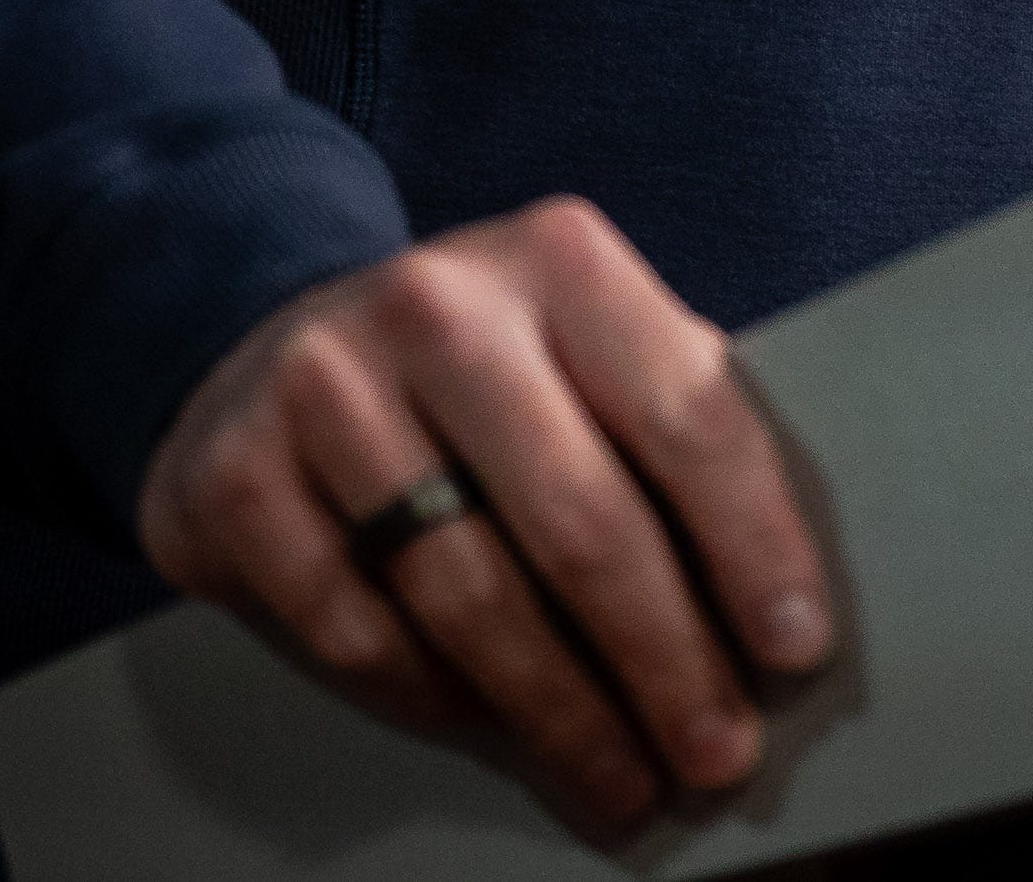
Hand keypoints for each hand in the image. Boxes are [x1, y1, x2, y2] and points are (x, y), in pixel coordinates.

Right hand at [138, 196, 834, 841]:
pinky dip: (433, 694)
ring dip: (560, 707)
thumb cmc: (483, 370)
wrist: (277, 344)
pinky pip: (358, 627)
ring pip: (469, 589)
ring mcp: (326, 385)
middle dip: (665, 658)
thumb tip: (778, 603)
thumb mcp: (585, 348)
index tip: (795, 646)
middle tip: (716, 752)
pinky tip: (487, 724)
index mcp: (561, 258)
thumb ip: (672, 429)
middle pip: (581, 518)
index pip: (686, 413)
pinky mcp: (237, 474)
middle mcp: (441, 306)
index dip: (751, 541)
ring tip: (622, 774)